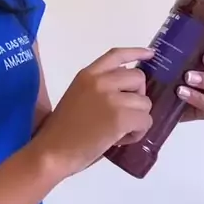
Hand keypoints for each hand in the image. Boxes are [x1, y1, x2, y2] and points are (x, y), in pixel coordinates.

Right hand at [34, 47, 154, 179]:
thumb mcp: (78, 97)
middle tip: (126, 112)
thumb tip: (128, 92)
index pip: (116, 55)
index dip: (136, 52)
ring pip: (145, 102)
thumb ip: (100, 88)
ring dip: (138, 118)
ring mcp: (111, 98)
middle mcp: (100, 81)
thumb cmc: (62, 130)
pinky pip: (146, 120)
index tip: (150, 54)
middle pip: (138, 78)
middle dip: (138, 96)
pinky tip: (122, 139)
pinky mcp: (121, 117)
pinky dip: (139, 132)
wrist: (53, 151)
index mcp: (87, 75)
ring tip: (121, 131)